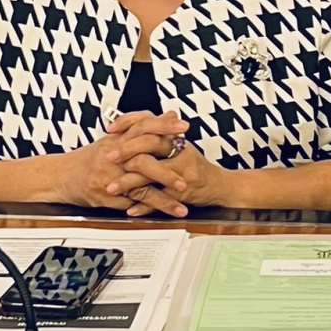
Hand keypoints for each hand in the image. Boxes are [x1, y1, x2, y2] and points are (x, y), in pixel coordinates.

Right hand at [57, 110, 190, 216]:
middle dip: (167, 169)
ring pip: (140, 186)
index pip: (143, 127)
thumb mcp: (116, 138)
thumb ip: (144, 126)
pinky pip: (131, 203)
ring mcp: (111, 177)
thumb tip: (169, 114)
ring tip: (182, 204)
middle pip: (143, 159)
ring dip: (164, 198)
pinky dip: (149, 208)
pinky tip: (165, 212)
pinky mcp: (107, 195)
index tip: (183, 127)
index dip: (164, 126)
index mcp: (118, 139)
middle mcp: (115, 156)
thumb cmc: (91, 158)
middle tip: (187, 177)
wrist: (62, 175)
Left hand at [105, 111, 229, 216]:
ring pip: (151, 175)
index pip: (149, 124)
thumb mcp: (180, 146)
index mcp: (175, 139)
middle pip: (148, 146)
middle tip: (109, 158)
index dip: (129, 124)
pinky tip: (130, 208)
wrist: (221, 186)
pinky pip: (160, 199)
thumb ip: (161, 134)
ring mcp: (181, 173)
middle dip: (125, 152)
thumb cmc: (198, 167)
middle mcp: (179, 153)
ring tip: (112, 188)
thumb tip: (139, 122)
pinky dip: (144, 205)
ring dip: (128, 183)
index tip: (111, 130)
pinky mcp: (182, 193)